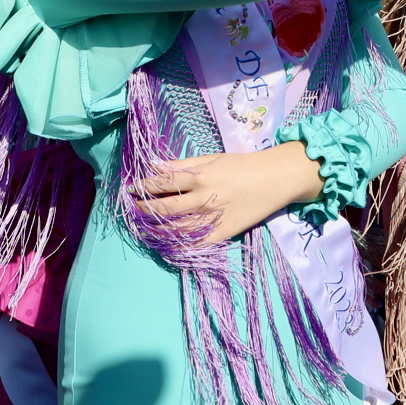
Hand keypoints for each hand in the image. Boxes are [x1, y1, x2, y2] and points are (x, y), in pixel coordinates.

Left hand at [129, 143, 322, 247]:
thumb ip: (183, 164)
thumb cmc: (243, 164)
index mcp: (199, 177)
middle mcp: (202, 199)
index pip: (162, 183)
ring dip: (156, 230)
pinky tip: (167, 245)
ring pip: (176, 229)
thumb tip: (154, 165)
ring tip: (144, 228)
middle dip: (144, 210)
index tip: (130, 189)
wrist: (275, 179)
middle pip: (164, 209)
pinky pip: (196, 244)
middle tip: (133, 210)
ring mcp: (212, 218)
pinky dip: (179, 246)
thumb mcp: (212, 158)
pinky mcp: (223, 233)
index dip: (142, 187)